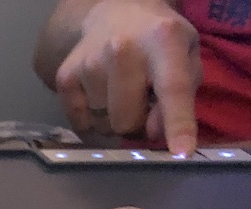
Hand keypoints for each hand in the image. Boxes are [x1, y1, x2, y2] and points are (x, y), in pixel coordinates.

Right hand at [55, 0, 200, 154]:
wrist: (116, 13)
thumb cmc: (158, 41)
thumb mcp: (186, 56)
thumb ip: (182, 94)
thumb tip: (154, 132)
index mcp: (163, 41)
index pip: (172, 89)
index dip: (178, 124)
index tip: (181, 152)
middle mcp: (122, 49)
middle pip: (127, 121)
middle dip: (137, 123)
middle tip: (142, 103)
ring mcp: (88, 64)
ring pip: (104, 126)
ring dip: (115, 119)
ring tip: (121, 93)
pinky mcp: (65, 77)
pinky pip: (81, 124)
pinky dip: (93, 120)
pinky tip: (101, 96)